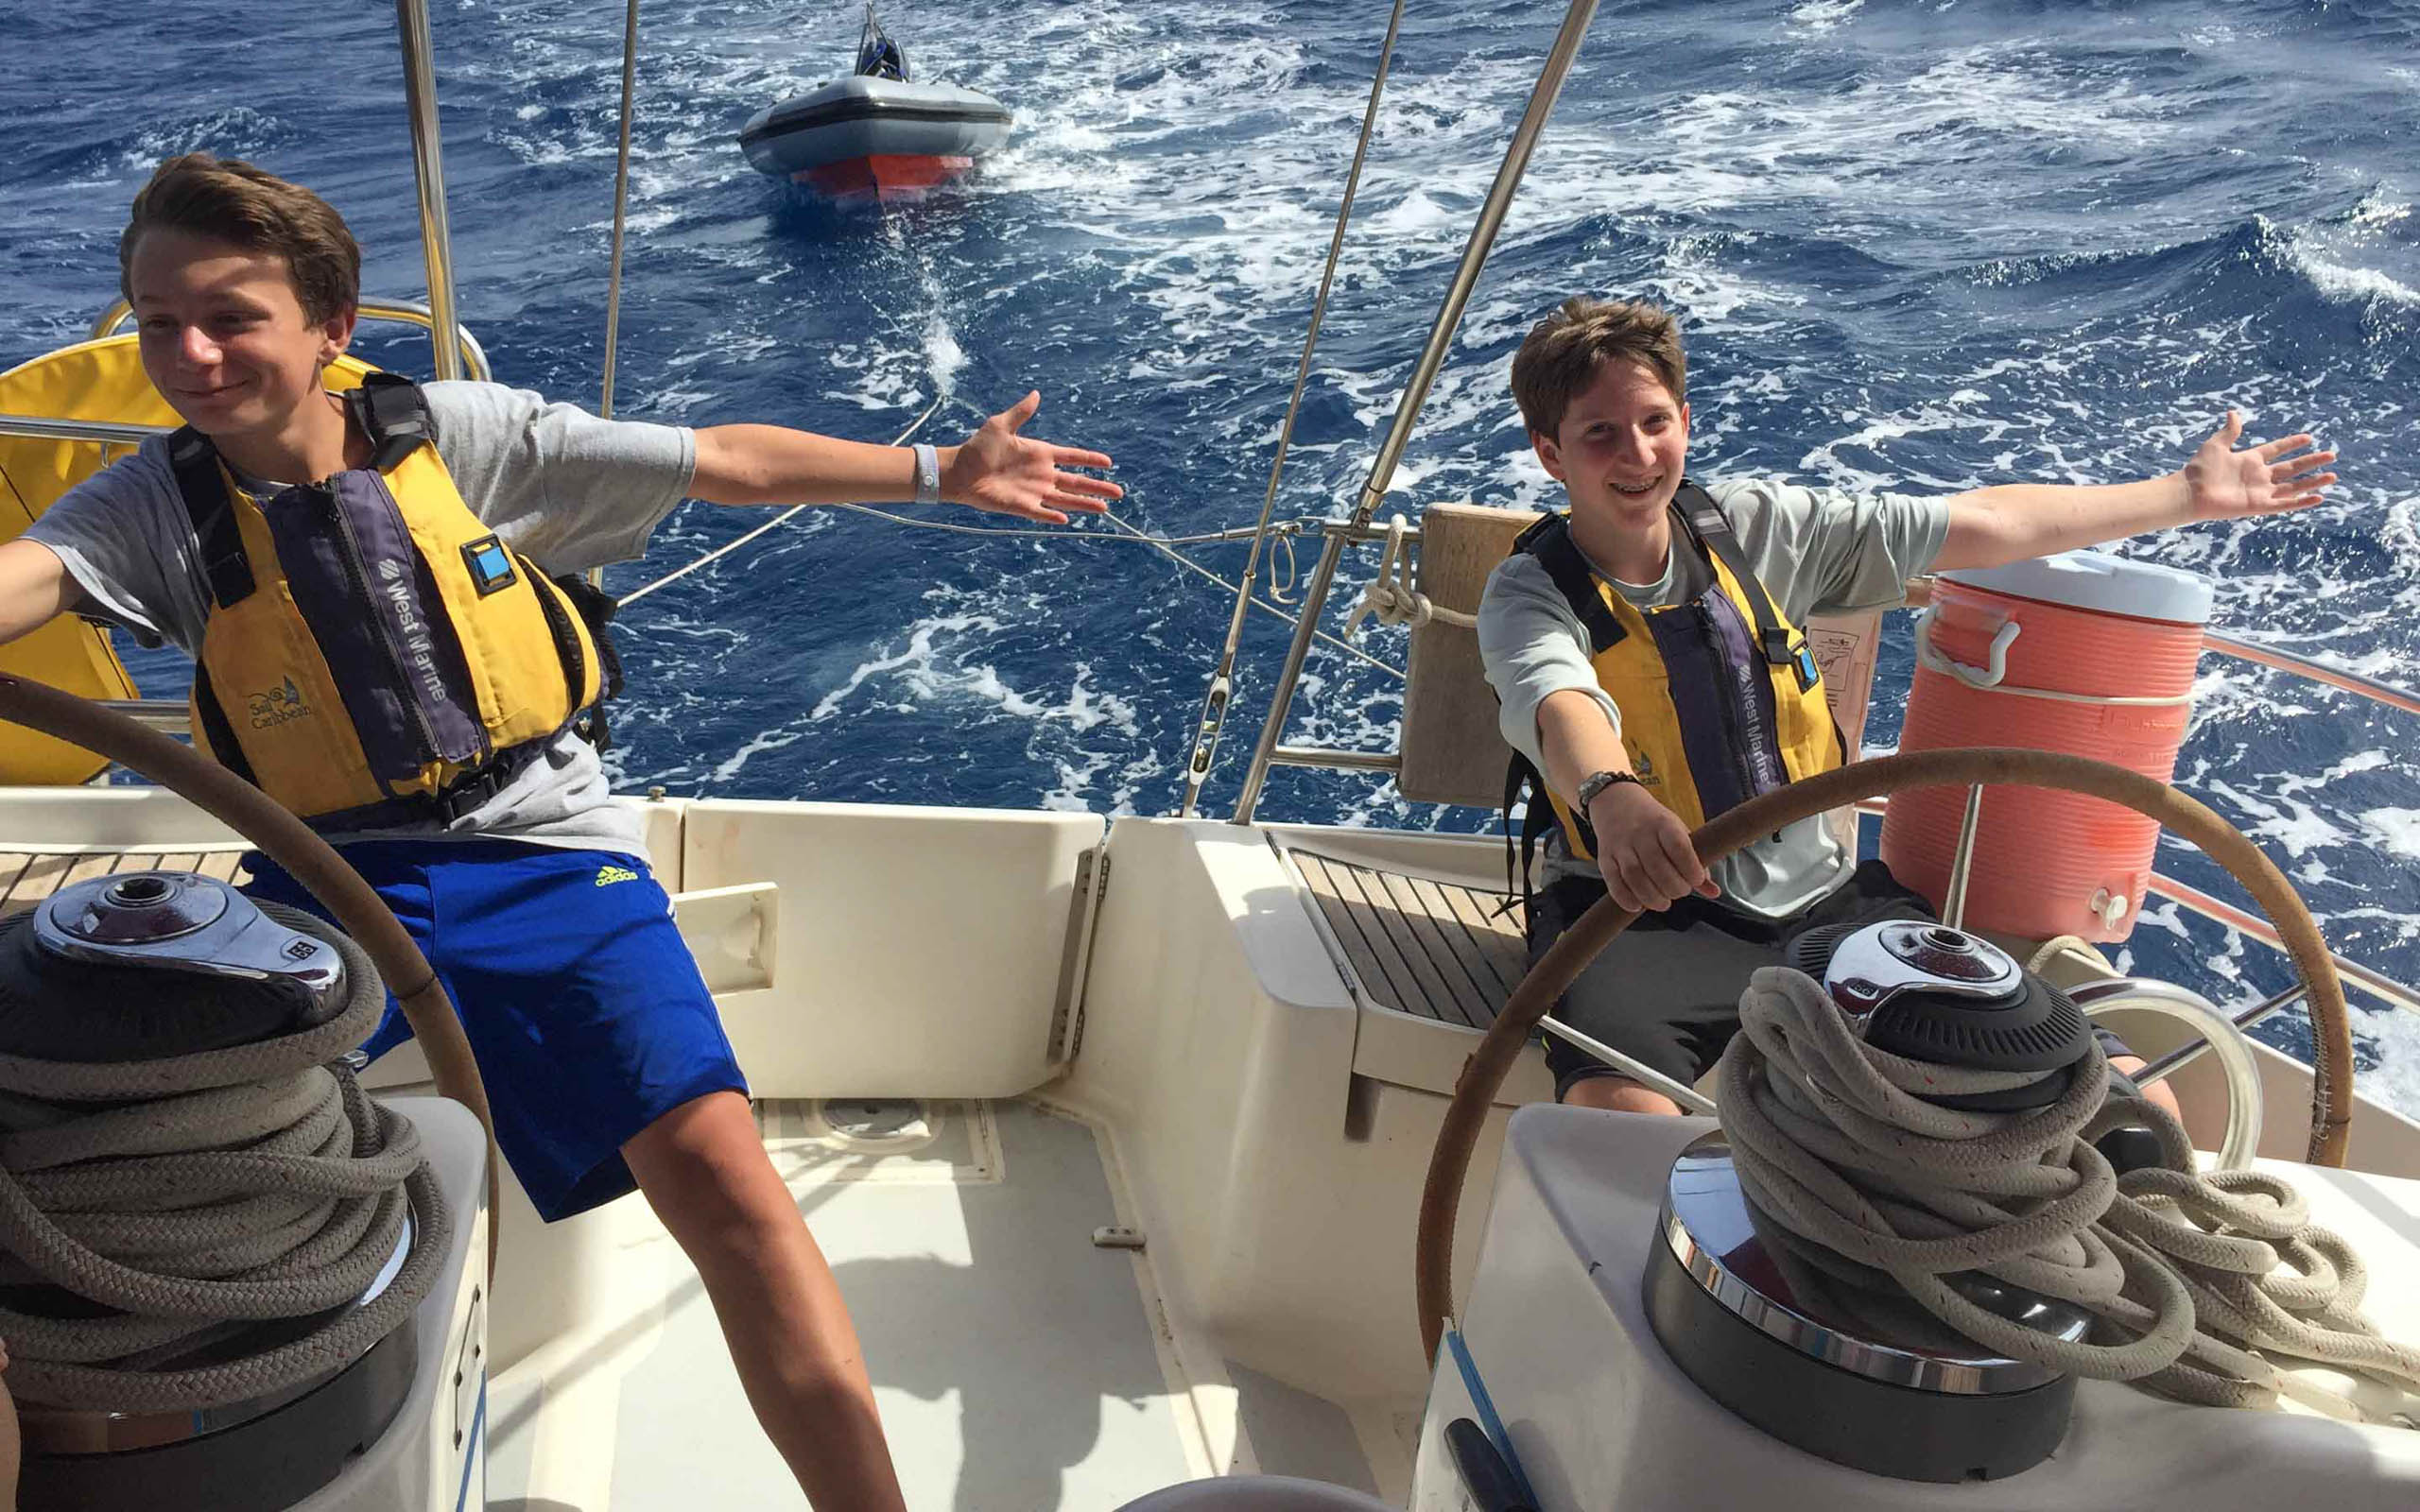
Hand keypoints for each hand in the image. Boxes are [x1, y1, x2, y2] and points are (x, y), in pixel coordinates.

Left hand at [942, 391, 1123, 524]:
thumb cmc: (978, 447)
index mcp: (1041, 454)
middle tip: (1119, 492)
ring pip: (1066, 499)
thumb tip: (1036, 394)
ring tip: (1105, 508)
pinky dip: (1053, 516)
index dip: (1090, 459)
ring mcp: (1034, 492)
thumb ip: (1021, 413)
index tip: (1109, 463)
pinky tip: (1068, 519)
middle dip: (1098, 487)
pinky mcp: (1021, 506)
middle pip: (1076, 482)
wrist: (959, 471)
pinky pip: (1042, 513)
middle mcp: (1042, 475)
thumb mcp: (1000, 425)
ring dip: (1085, 503)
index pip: (1072, 457)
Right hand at [1587, 781, 1716, 911]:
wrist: (1615, 802)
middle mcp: (1640, 833)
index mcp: (1663, 823)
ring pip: (1634, 876)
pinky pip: (1613, 882)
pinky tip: (1638, 905)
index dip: (1690, 867)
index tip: (1696, 880)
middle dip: (1673, 887)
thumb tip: (1714, 893)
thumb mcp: (1677, 832)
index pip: (1678, 846)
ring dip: (1651, 897)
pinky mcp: (1605, 858)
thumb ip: (1695, 863)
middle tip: (1680, 892)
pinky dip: (1626, 898)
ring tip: (1663, 903)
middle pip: (1657, 866)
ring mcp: (1620, 846)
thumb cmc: (1654, 823)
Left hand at [2181, 411, 2336, 521]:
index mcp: (2249, 460)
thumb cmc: (2200, 469)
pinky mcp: (2258, 505)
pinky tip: (2319, 497)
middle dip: (2312, 462)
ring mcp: (2260, 491)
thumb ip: (2229, 431)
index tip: (2309, 437)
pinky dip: (2301, 502)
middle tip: (2332, 455)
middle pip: (2291, 468)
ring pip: (2293, 486)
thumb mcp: (2216, 445)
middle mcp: (2258, 476)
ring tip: (2333, 476)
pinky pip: (2284, 504)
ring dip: (2313, 482)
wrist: (2190, 492)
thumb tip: (2233, 413)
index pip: (2277, 450)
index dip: (2292, 444)